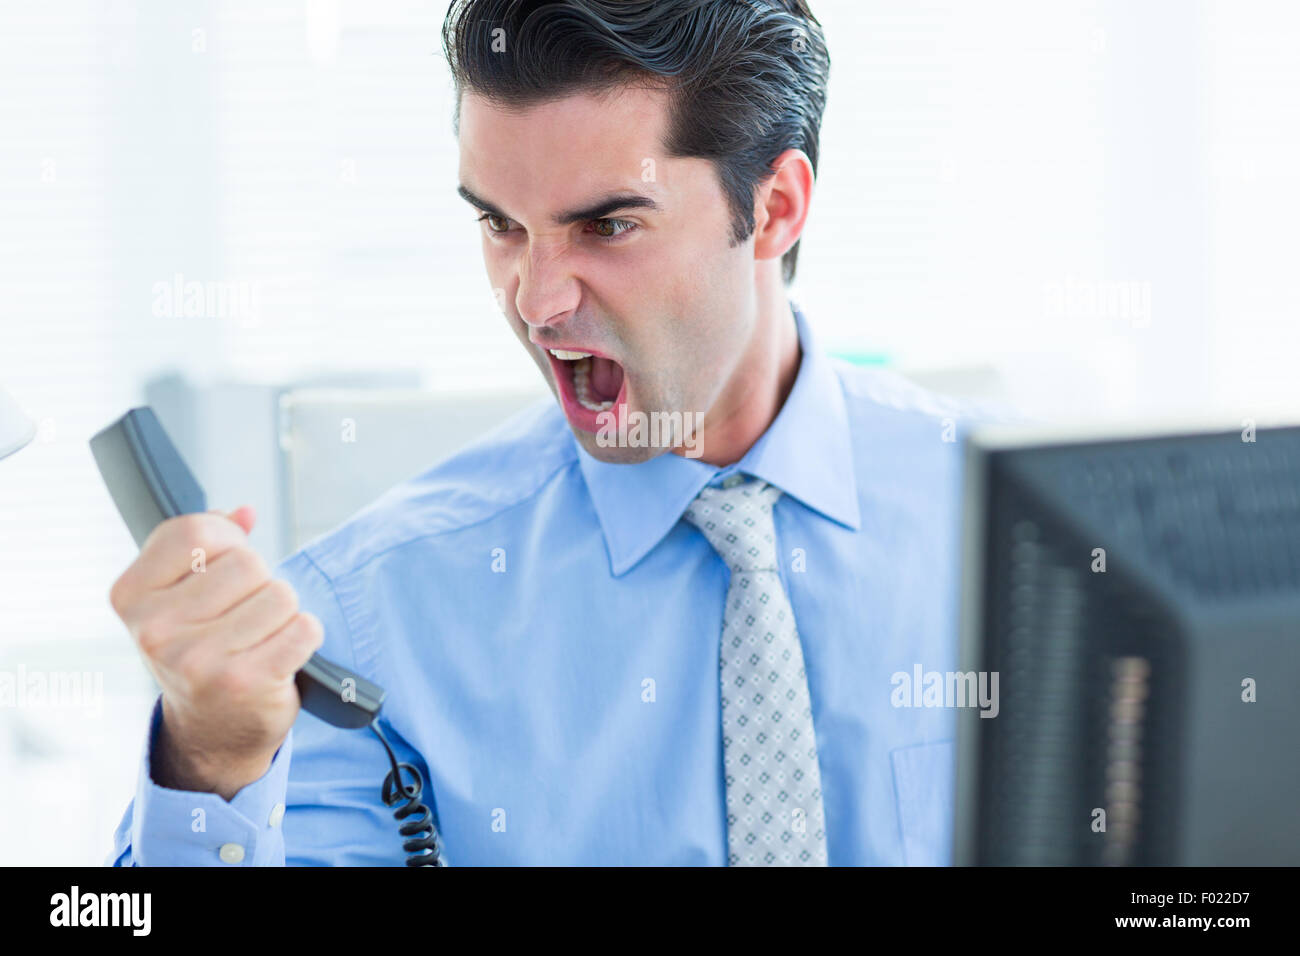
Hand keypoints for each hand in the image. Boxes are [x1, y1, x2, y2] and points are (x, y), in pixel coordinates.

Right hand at [109, 506, 322, 799]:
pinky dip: (304, 636)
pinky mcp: (244, 681)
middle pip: (247, 562)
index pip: (195, 530)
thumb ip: (208, 544)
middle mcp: (156, 630)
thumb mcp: (181, 597)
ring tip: (259, 638)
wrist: (210, 732)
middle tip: (241, 617)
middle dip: (258, 583)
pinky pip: (304, 627)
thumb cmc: (199, 651)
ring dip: (282, 613)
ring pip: (279, 594)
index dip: (227, 538)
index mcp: (131, 597)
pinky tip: (280, 654)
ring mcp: (198, 659)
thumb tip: (246, 512)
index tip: (224, 564)